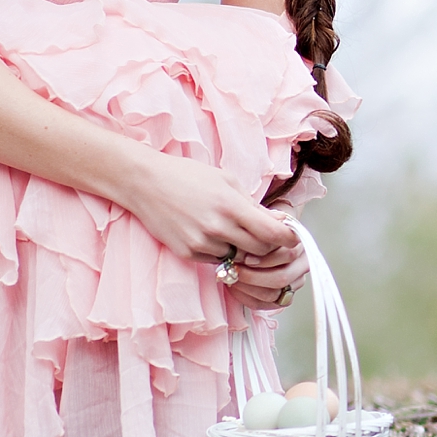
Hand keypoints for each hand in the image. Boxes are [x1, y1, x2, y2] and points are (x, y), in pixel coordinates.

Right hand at [117, 151, 297, 267]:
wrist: (146, 183)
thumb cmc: (189, 176)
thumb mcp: (227, 181)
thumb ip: (254, 204)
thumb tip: (280, 222)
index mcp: (231, 206)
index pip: (273, 233)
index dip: (287, 237)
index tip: (290, 236)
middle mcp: (217, 228)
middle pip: (260, 250)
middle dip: (269, 245)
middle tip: (266, 235)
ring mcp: (201, 243)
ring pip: (238, 258)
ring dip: (243, 249)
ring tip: (234, 230)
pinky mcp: (187, 253)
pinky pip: (217, 260)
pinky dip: (222, 252)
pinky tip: (213, 234)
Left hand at [227, 206, 312, 308]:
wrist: (262, 235)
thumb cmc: (259, 226)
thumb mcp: (262, 217)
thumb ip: (263, 220)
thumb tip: (260, 225)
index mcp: (300, 244)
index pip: (288, 255)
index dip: (266, 258)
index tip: (246, 257)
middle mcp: (302, 264)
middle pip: (282, 278)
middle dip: (254, 276)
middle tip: (234, 269)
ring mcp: (294, 282)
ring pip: (273, 294)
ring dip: (248, 288)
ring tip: (231, 278)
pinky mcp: (283, 297)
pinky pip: (266, 304)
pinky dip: (247, 298)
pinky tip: (234, 287)